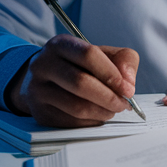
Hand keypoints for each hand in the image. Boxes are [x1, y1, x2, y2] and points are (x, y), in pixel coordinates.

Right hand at [7, 34, 138, 127]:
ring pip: (76, 106)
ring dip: (102, 112)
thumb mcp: (101, 53)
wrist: (43, 80)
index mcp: (60, 45)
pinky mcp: (40, 112)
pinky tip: (98, 115)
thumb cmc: (78, 66)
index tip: (127, 89)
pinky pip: (71, 122)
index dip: (111, 73)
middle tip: (123, 104)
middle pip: (80, 83)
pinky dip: (91, 121)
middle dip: (109, 97)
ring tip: (112, 110)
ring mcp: (38, 90)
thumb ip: (122, 60)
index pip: (88, 55)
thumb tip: (128, 83)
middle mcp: (43, 65)